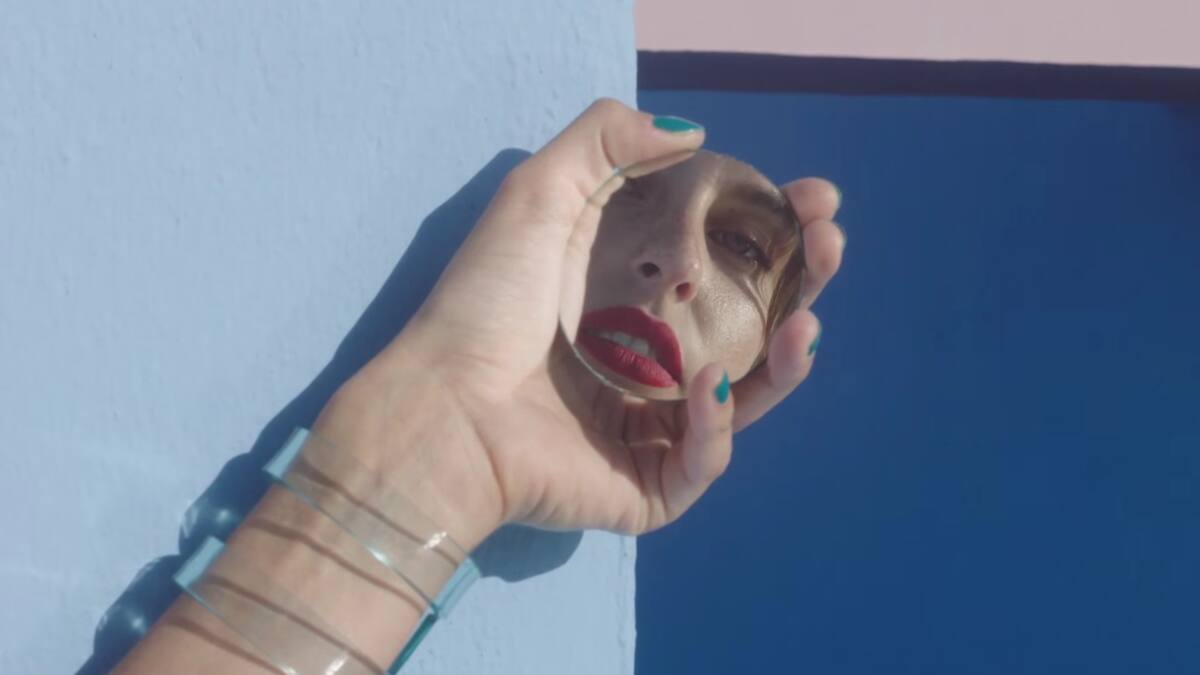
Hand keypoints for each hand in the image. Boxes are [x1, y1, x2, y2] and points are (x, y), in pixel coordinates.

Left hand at [312, 99, 845, 547]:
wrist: (445, 405)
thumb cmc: (488, 300)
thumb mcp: (541, 193)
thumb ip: (607, 143)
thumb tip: (689, 132)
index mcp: (631, 297)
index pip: (722, 262)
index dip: (771, 230)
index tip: (811, 199)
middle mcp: (649, 359)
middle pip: (747, 326)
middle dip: (798, 286)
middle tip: (828, 246)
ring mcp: (650, 427)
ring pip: (743, 397)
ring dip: (784, 363)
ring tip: (804, 326)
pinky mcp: (646, 486)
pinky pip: (703, 458)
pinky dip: (714, 426)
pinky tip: (708, 384)